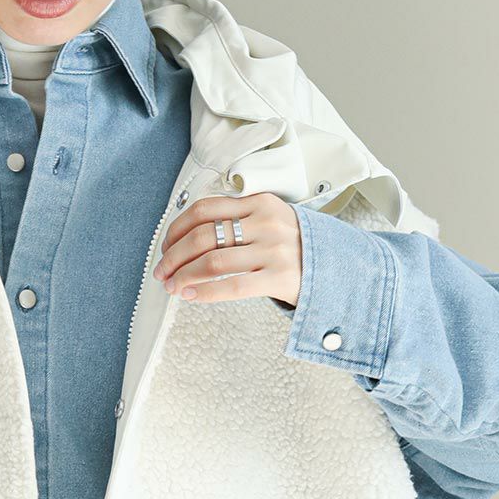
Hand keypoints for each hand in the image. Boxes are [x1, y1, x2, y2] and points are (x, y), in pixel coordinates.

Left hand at [154, 191, 303, 311]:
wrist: (337, 267)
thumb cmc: (294, 247)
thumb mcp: (270, 220)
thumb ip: (237, 220)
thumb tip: (186, 240)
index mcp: (259, 202)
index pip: (205, 210)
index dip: (177, 229)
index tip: (165, 247)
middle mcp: (266, 222)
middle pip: (202, 236)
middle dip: (173, 256)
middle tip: (161, 272)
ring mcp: (274, 249)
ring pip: (212, 261)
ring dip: (183, 276)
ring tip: (172, 286)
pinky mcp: (279, 277)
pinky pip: (231, 286)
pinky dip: (204, 292)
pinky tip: (189, 295)